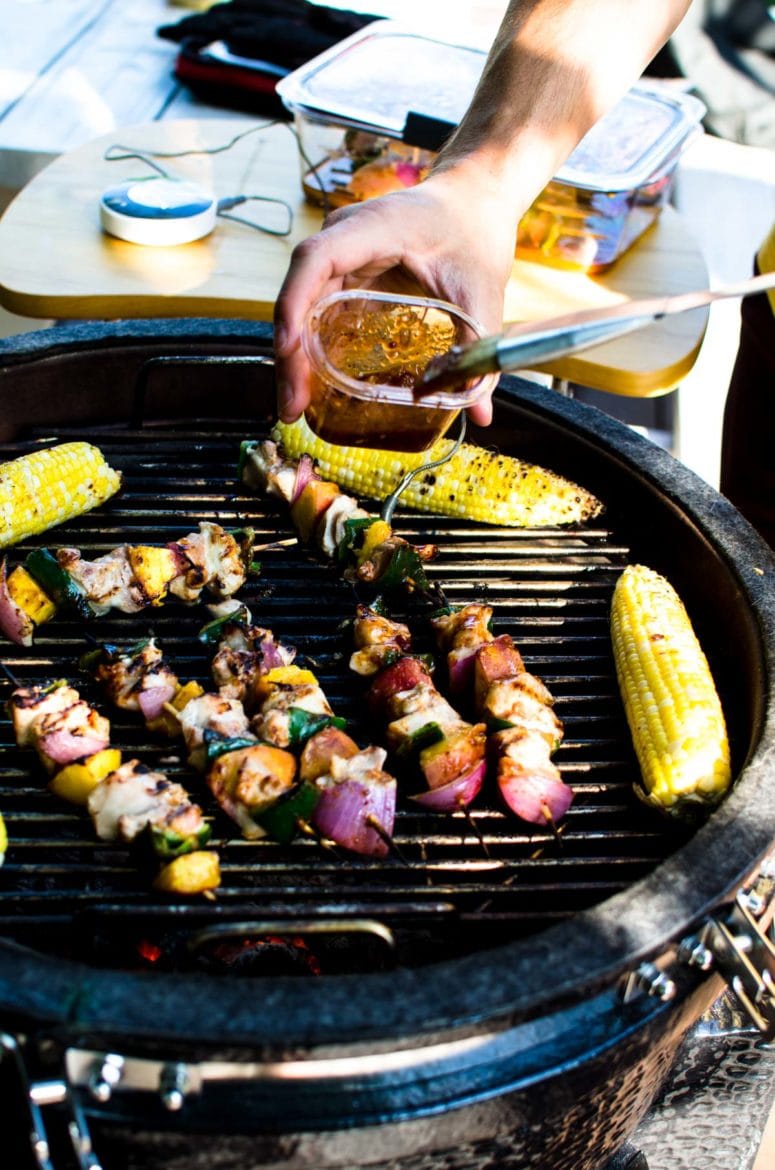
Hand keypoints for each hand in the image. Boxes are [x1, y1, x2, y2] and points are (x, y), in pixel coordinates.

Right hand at [273, 169, 518, 427]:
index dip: (295, 302)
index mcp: (375, 227)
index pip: (317, 259)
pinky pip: (319, 312)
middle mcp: (346, 238)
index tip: (290, 348)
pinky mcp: (347, 276)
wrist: (475, 201)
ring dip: (297, 357)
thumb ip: (478, 346)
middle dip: (291, 352)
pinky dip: (313, 348)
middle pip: (300, 293)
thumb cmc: (475, 232)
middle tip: (293, 406)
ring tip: (297, 405)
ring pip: (303, 307)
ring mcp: (342, 257)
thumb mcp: (481, 290)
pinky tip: (316, 386)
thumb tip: (480, 411)